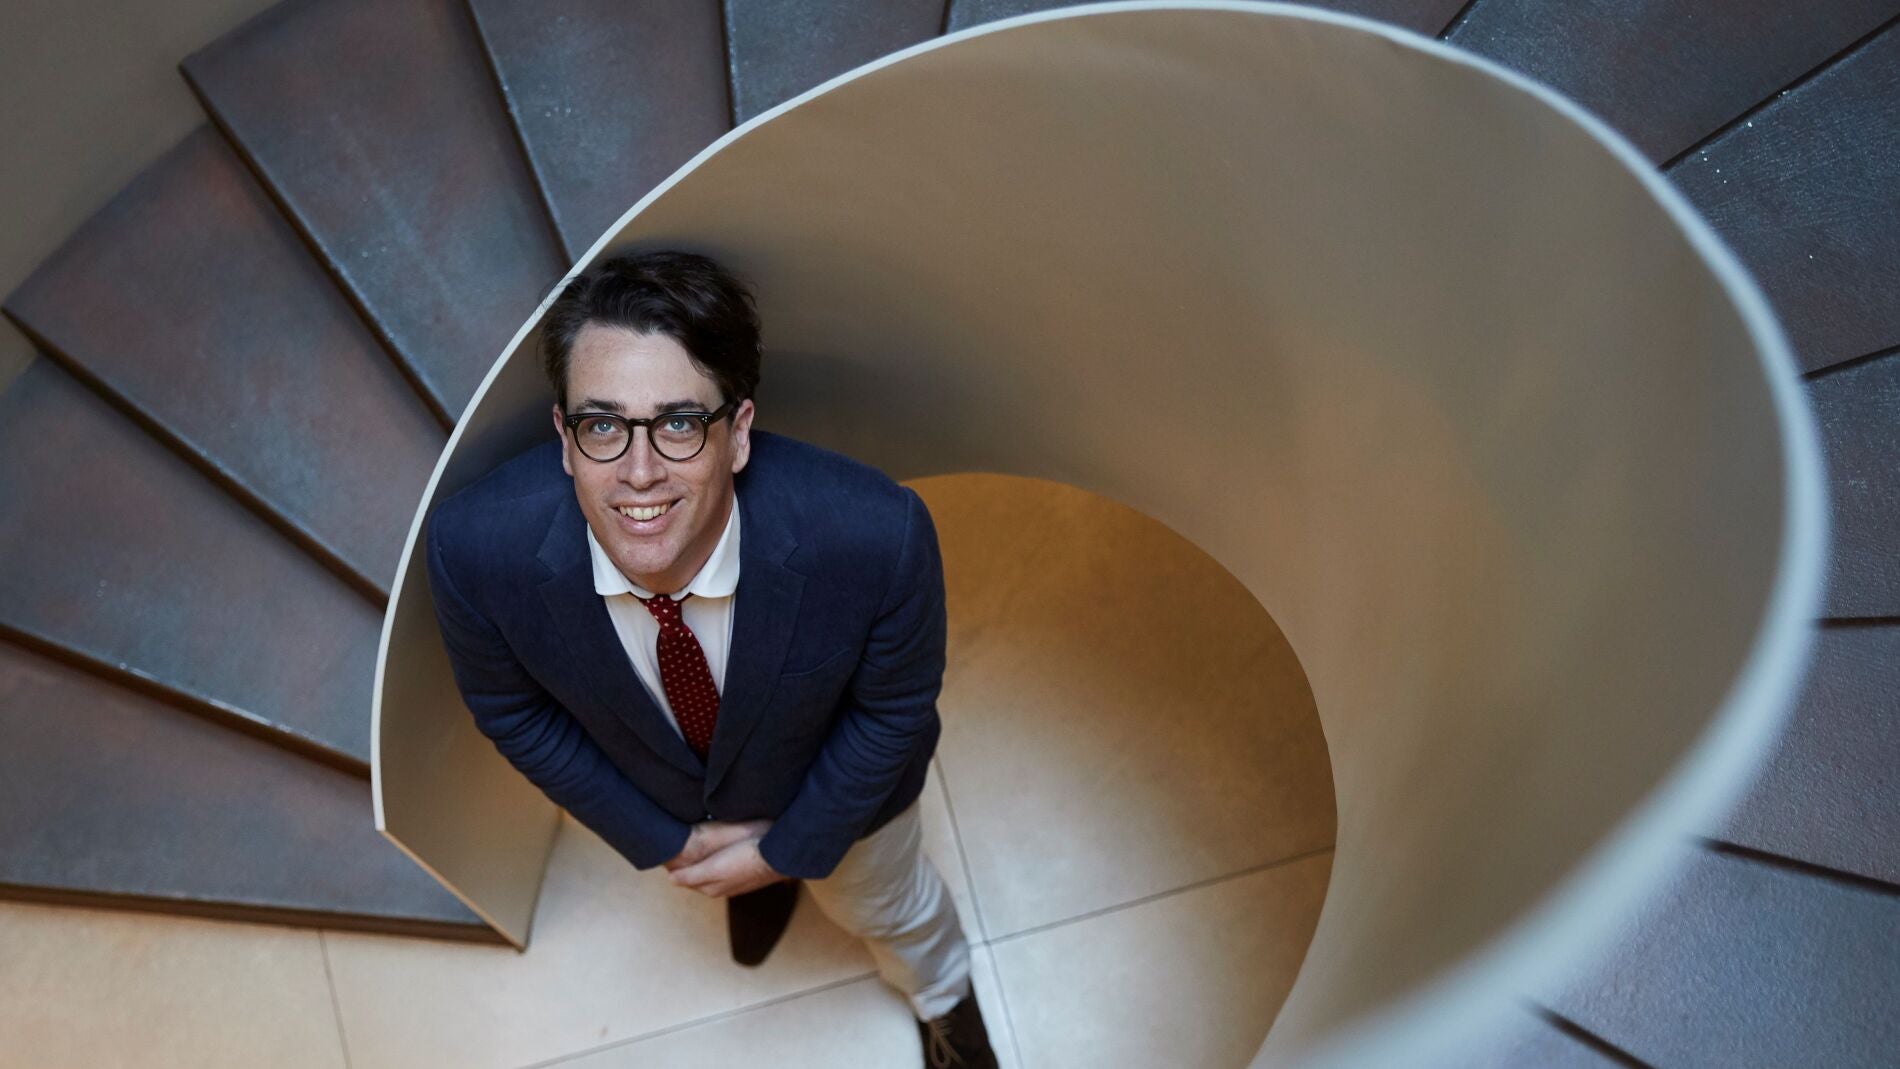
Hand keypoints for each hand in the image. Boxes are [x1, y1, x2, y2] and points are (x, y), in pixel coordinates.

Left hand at [669, 836, 785, 897]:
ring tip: (694, 846)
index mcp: (710, 887)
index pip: (685, 878)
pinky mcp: (746, 872)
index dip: (676, 866)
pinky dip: (716, 858)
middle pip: (696, 875)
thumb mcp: (715, 867)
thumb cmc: (747, 859)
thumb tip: (671, 879)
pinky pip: (723, 866)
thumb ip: (692, 875)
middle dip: (687, 864)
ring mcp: (734, 881)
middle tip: (678, 846)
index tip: (670, 851)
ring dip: (702, 861)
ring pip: (710, 870)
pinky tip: (717, 849)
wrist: (779, 855)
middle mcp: (721, 887)